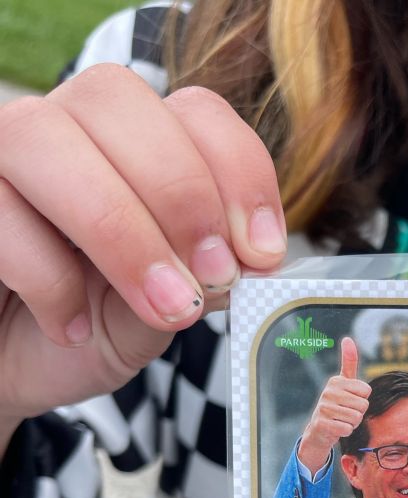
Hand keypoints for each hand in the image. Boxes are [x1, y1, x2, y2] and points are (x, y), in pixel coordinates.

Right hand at [0, 65, 285, 442]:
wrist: (13, 368)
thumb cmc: (89, 328)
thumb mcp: (159, 314)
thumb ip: (200, 281)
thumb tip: (249, 263)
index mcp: (134, 145)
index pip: (194, 110)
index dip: (238, 171)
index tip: (263, 253)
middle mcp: (66, 130)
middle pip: (116, 99)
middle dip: (180, 193)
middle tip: (213, 277)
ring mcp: (3, 157)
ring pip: (46, 138)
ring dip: (121, 229)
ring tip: (164, 308)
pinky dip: (48, 277)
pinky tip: (72, 327)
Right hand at [297, 337, 370, 474]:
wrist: (319, 431)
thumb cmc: (336, 405)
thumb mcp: (343, 383)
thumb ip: (349, 362)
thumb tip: (347, 338)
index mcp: (336, 381)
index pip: (366, 391)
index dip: (362, 399)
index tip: (350, 401)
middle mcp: (328, 392)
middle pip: (363, 405)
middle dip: (358, 413)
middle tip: (346, 413)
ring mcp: (323, 408)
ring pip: (356, 418)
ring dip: (352, 423)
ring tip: (341, 420)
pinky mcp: (322, 423)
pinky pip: (347, 429)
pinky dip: (346, 432)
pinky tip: (336, 428)